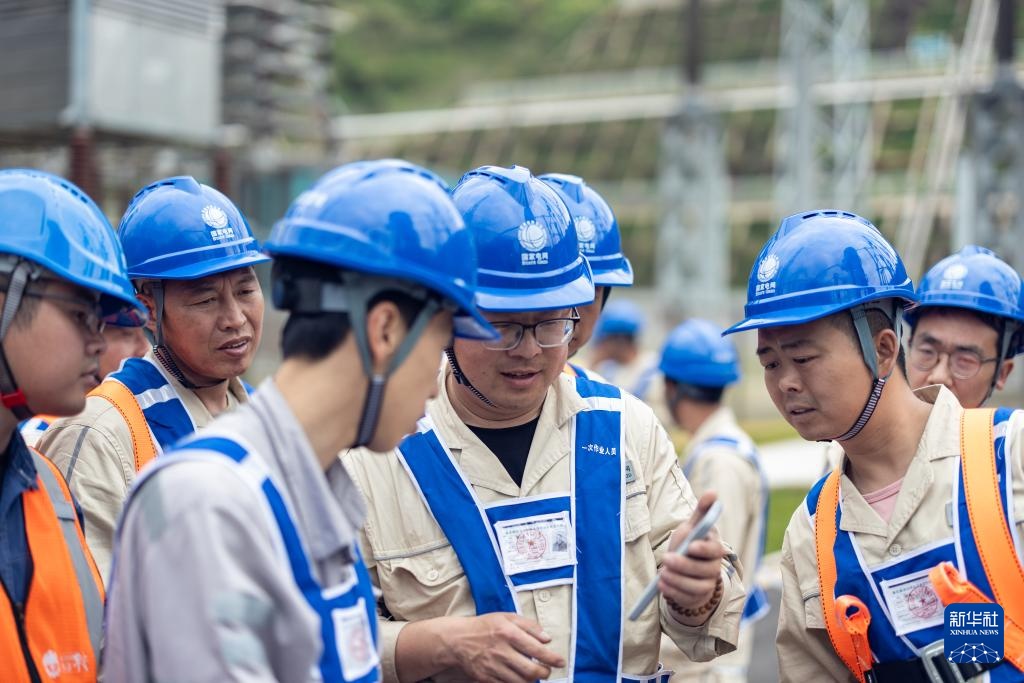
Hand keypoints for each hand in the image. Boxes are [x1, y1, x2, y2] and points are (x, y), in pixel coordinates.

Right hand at [443, 612, 565, 681]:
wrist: (458, 640)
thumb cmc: (485, 627)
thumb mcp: (507, 617)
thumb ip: (529, 625)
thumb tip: (547, 638)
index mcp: (508, 633)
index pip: (536, 649)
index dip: (552, 658)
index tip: (560, 661)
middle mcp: (501, 651)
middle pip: (531, 670)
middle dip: (544, 673)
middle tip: (547, 671)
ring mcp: (493, 666)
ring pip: (521, 681)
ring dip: (532, 680)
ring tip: (534, 674)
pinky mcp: (486, 678)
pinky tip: (519, 678)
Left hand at [660, 492, 726, 622]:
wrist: (684, 567)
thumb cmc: (690, 542)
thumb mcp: (692, 526)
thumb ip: (702, 511)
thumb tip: (713, 492)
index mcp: (714, 548)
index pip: (714, 551)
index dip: (704, 549)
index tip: (690, 546)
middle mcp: (714, 568)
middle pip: (704, 570)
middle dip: (684, 565)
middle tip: (666, 559)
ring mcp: (706, 584)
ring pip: (695, 587)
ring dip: (677, 580)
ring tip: (663, 573)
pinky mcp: (695, 597)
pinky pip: (686, 598)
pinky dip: (672, 592)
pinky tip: (662, 585)